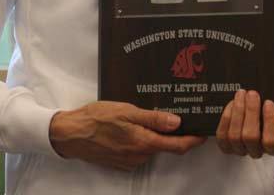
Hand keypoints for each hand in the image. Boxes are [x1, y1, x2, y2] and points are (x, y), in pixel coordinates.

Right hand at [49, 101, 205, 170]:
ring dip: (154, 135)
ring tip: (149, 115)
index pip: (176, 146)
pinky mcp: (121, 162)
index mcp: (143, 142)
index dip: (192, 140)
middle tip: (176, 113)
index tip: (203, 133)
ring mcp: (130, 161)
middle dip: (173, 133)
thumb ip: (152, 118)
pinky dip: (142, 140)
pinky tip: (132, 126)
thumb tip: (177, 122)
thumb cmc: (97, 118)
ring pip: (151, 147)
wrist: (71, 134)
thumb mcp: (126, 111)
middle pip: (165, 146)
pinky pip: (138, 151)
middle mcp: (139, 156)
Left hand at [216, 90, 273, 157]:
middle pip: (251, 137)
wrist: (260, 104)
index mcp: (273, 146)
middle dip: (251, 112)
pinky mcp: (226, 144)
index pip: (271, 142)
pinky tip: (232, 104)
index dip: (269, 121)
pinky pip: (222, 135)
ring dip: (238, 112)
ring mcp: (239, 149)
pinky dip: (226, 118)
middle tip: (252, 93)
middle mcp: (256, 150)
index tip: (268, 102)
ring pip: (235, 136)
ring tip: (241, 94)